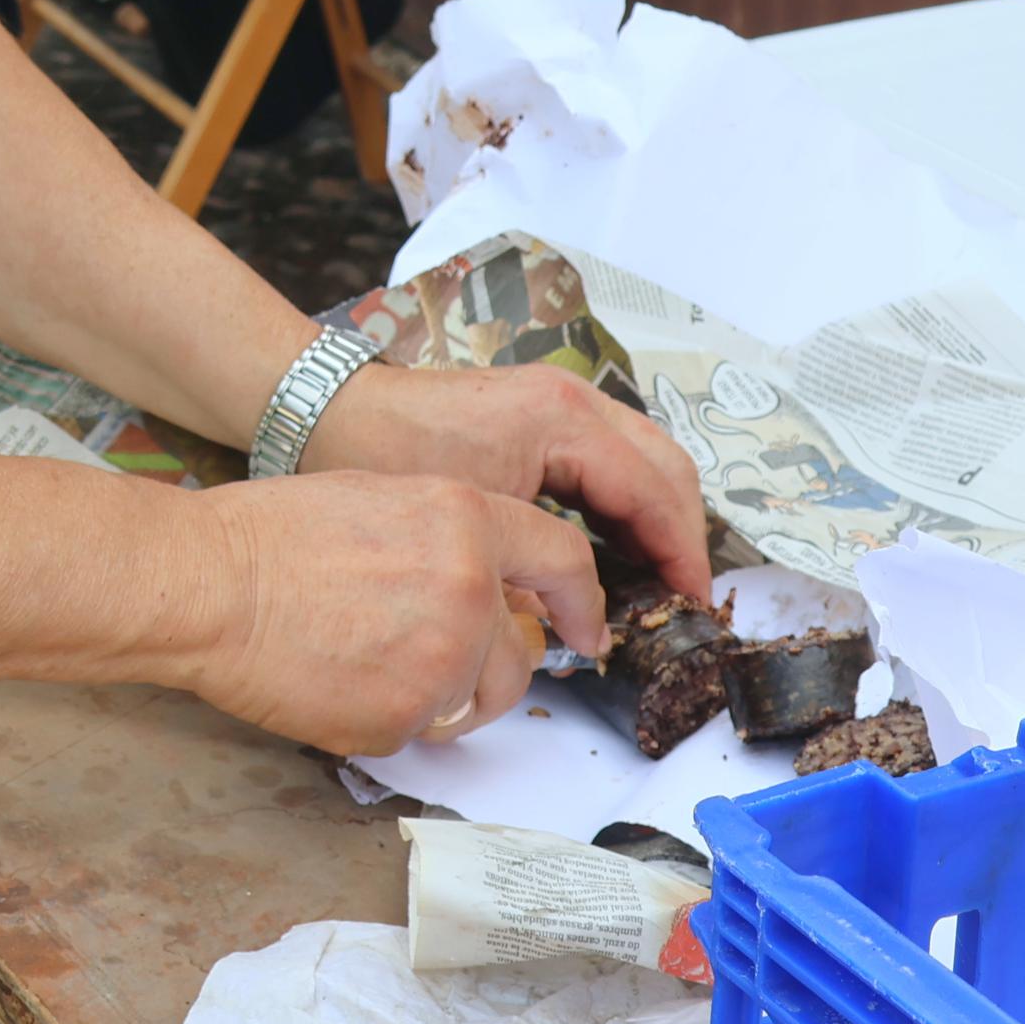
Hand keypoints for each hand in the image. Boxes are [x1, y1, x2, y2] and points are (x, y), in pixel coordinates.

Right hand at [183, 469, 586, 756]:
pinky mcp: (404, 716)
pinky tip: (339, 681)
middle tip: (432, 658)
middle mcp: (469, 588)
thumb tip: (486, 583)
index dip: (578, 601)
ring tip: (368, 662)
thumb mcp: (381, 499)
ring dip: (440, 695)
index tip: (582, 628)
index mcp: (466, 519)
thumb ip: (450, 538)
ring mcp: (442, 658)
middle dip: (487, 667)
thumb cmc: (272, 535)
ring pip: (476, 700)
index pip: (562, 559)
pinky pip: (420, 730)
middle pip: (520, 654)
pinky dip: (388, 718)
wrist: (209, 583)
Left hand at [301, 360, 712, 606]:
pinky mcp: (540, 410)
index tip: (693, 602)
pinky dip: (625, 499)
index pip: (653, 490)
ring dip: (657, 516)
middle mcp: (571, 399)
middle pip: (665, 466)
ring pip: (643, 457)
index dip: (681, 553)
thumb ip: (536, 575)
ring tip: (657, 581)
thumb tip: (584, 625)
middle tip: (684, 597)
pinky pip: (609, 454)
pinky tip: (614, 548)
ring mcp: (558, 398)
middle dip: (682, 534)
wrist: (331, 410)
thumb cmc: (386, 458)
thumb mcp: (471, 526)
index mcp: (562, 420)